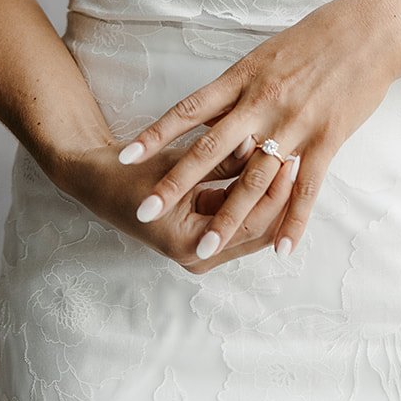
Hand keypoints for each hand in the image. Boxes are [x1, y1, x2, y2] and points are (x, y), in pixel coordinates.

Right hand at [45, 130, 294, 273]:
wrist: (98, 180)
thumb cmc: (131, 173)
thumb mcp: (177, 164)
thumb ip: (220, 159)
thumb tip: (262, 144)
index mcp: (192, 247)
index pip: (252, 225)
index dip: (274, 192)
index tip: (292, 157)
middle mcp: (201, 256)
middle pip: (257, 229)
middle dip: (281, 195)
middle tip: (302, 157)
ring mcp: (203, 247)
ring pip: (251, 222)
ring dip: (270, 193)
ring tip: (294, 157)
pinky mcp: (203, 229)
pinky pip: (237, 213)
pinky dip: (253, 192)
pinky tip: (272, 163)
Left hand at [115, 0, 400, 261]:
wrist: (370, 29)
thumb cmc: (318, 36)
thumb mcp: (267, 55)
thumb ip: (238, 88)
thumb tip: (209, 114)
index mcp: (244, 78)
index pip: (189, 109)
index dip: (156, 133)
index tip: (124, 156)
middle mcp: (262, 103)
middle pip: (211, 150)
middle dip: (175, 183)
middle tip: (145, 211)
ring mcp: (294, 124)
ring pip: (254, 180)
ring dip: (228, 218)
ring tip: (203, 249)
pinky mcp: (327, 139)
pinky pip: (306, 188)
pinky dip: (294, 221)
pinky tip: (281, 250)